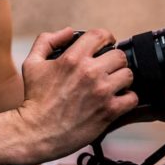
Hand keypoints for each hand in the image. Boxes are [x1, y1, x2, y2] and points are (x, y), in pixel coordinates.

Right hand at [17, 27, 137, 160]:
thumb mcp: (32, 63)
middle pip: (119, 55)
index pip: (100, 35)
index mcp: (73, 58)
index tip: (107, 45)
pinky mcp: (109, 111)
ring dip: (122, 79)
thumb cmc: (34, 99)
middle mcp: (90, 72)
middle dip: (114, 61)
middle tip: (108, 69)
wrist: (36, 132)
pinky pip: (132, 98)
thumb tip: (69, 32)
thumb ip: (47, 41)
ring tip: (113, 85)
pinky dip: (127, 99)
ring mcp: (101, 91)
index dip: (106, 38)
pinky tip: (117, 100)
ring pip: (128, 74)